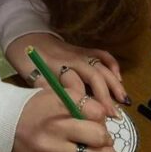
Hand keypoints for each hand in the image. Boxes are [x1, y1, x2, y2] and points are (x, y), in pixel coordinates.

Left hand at [6, 33, 128, 118]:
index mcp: (62, 66)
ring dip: (115, 83)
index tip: (103, 115)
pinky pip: (101, 55)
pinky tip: (118, 78)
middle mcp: (76, 59)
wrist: (26, 37)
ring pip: (103, 66)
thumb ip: (46, 89)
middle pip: (98, 75)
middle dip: (109, 95)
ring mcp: (81, 53)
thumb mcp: (31, 76)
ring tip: (124, 100)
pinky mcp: (83, 50)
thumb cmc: (27, 60)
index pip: (85, 83)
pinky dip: (112, 65)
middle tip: (115, 114)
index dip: (96, 99)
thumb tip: (60, 105)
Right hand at [10, 90, 115, 151]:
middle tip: (103, 139)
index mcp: (58, 107)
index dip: (103, 117)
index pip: (98, 113)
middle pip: (100, 139)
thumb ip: (83, 101)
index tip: (97, 120)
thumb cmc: (35, 107)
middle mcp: (54, 131)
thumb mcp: (57, 94)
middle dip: (107, 139)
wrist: (2, 125)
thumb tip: (106, 117)